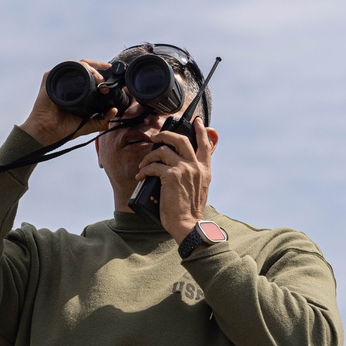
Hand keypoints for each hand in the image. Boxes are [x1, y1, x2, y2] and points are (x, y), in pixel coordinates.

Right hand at [19, 61, 112, 146]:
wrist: (47, 133)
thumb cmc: (62, 130)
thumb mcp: (87, 124)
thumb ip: (101, 120)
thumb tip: (114, 111)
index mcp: (75, 91)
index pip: (90, 76)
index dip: (101, 76)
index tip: (111, 82)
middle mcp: (67, 82)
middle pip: (86, 68)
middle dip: (99, 71)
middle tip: (105, 84)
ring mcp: (59, 79)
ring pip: (78, 65)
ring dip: (91, 68)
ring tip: (99, 79)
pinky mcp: (50, 77)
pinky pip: (67, 66)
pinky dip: (79, 67)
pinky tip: (87, 72)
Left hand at [135, 118, 218, 241]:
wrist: (188, 224)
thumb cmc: (190, 211)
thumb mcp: (200, 189)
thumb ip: (196, 174)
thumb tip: (185, 166)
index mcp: (204, 169)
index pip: (205, 144)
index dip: (201, 130)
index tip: (196, 121)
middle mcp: (195, 166)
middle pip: (181, 139)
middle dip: (166, 135)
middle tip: (156, 137)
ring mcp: (184, 169)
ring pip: (163, 151)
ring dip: (149, 156)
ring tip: (144, 164)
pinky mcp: (171, 176)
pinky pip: (154, 166)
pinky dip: (144, 170)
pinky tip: (140, 175)